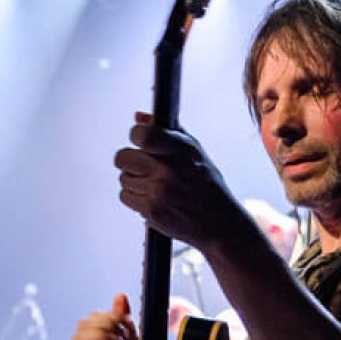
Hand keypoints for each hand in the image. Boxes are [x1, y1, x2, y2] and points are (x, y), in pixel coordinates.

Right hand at [72, 294, 138, 339]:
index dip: (107, 317)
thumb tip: (119, 296)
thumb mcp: (131, 334)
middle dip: (104, 324)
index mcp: (94, 338)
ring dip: (100, 336)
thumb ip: (123, 315)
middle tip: (121, 335)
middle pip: (82, 325)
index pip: (90, 319)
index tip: (124, 324)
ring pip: (78, 339)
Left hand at [114, 111, 247, 253]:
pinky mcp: (151, 211)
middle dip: (128, 161)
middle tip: (142, 166)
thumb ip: (166, 131)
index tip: (142, 141)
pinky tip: (153, 199)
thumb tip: (138, 116)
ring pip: (123, 178)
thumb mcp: (194, 152)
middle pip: (122, 157)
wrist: (218, 223)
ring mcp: (159, 191)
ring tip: (155, 186)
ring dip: (134, 182)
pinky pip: (125, 197)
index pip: (142, 134)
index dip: (136, 136)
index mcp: (181, 149)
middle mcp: (169, 169)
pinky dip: (135, 198)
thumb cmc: (206, 184)